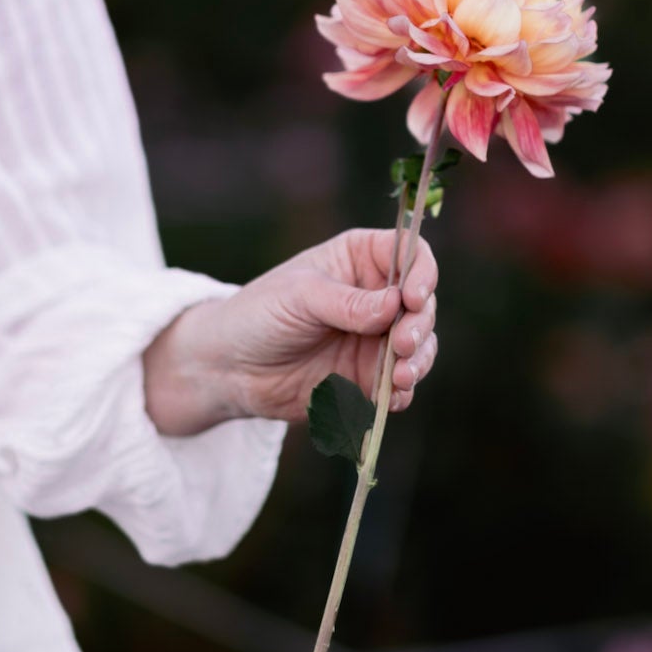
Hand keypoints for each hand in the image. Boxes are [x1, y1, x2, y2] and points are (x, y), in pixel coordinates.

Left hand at [141, 227, 439, 433]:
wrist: (229, 369)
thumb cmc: (257, 315)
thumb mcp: (298, 297)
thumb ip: (346, 302)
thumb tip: (395, 305)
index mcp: (359, 259)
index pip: (410, 253)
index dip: (422, 272)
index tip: (413, 297)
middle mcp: (376, 296)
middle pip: (423, 304)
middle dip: (419, 325)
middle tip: (401, 345)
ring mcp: (375, 338)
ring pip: (420, 345)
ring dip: (419, 361)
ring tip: (400, 376)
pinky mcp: (369, 376)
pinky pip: (400, 384)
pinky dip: (402, 391)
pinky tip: (390, 398)